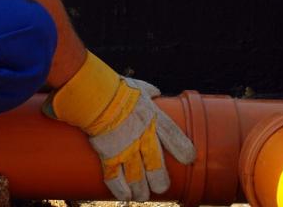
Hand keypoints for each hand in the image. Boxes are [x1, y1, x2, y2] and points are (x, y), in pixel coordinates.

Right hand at [44, 53, 196, 200]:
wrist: (93, 95)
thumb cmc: (115, 88)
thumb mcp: (138, 87)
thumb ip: (148, 91)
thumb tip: (155, 92)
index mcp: (153, 118)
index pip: (174, 137)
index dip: (183, 149)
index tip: (189, 159)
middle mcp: (142, 137)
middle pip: (156, 165)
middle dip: (160, 180)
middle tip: (161, 187)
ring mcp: (126, 148)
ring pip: (137, 177)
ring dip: (141, 189)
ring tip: (142, 196)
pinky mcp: (108, 155)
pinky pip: (115, 178)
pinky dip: (120, 190)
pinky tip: (125, 197)